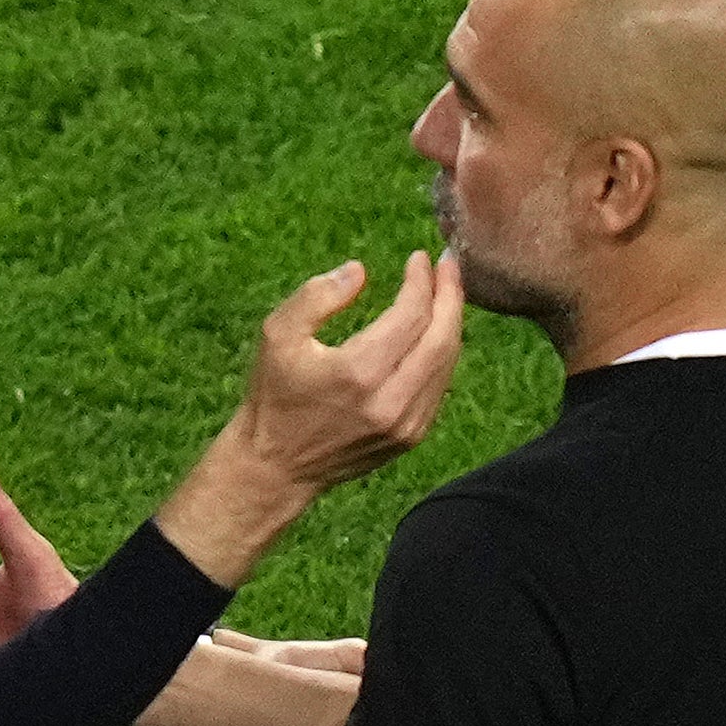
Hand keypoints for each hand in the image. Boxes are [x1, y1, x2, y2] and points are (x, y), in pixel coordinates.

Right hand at [154, 252, 468, 585]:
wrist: (276, 467)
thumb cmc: (274, 396)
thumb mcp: (278, 335)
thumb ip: (316, 296)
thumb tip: (360, 270)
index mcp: (358, 372)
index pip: (411, 315)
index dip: (421, 281)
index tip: (420, 258)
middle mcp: (390, 401)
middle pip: (442, 338)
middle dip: (451, 295)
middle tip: (449, 265)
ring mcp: (405, 424)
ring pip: (447, 362)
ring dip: (451, 322)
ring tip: (447, 291)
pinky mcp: (410, 437)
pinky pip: (439, 386)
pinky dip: (442, 352)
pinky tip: (435, 331)